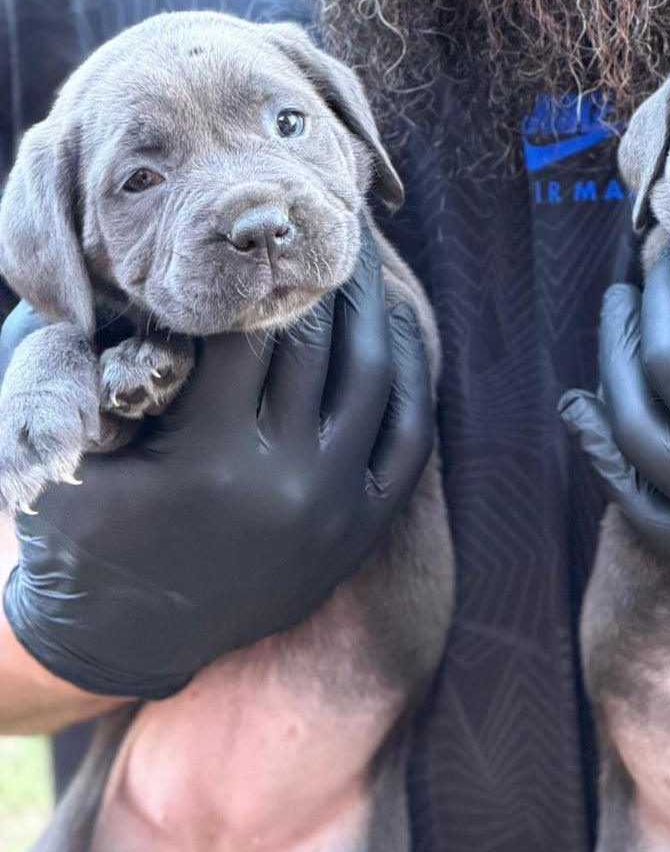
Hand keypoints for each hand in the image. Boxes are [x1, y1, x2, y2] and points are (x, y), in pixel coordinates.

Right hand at [0, 228, 432, 697]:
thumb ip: (116, 378)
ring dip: (370, 305)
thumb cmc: (85, 532)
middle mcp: (284, 484)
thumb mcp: (76, 454)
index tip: (260, 224)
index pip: (245, 331)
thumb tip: (166, 289)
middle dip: (317, 270)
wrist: (125, 637)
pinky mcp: (361, 530)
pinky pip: (410, 434)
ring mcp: (334, 510)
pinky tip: (397, 326)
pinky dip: (411, 373)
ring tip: (359, 256)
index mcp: (206, 462)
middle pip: (315, 341)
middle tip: (320, 214)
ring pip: (373, 376)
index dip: (250, 270)